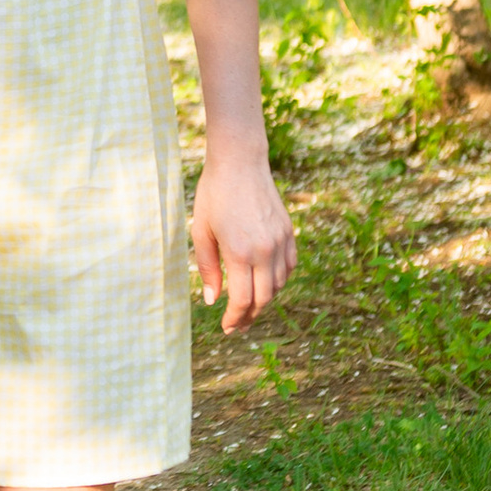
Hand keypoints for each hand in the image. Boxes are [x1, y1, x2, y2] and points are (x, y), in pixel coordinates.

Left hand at [192, 147, 294, 332]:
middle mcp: (265, 250)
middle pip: (264, 298)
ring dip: (265, 299)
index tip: (227, 327)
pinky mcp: (289, 232)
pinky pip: (289, 266)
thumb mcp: (201, 232)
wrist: (240, 162)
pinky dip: (279, 280)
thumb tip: (212, 301)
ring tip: (249, 306)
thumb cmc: (214, 195)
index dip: (235, 319)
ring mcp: (280, 241)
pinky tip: (266, 282)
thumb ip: (208, 269)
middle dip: (250, 316)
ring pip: (279, 285)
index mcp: (240, 252)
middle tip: (238, 326)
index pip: (242, 300)